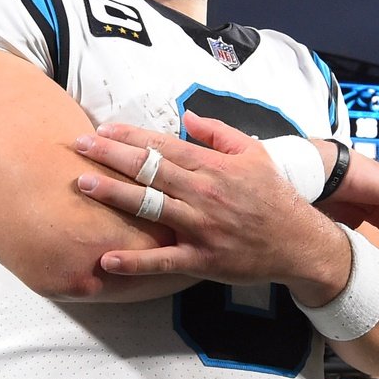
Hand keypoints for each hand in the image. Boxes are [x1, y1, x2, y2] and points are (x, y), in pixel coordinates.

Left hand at [73, 113, 349, 302]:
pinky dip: (135, 261)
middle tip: (79, 146)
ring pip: (151, 207)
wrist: (298, 242)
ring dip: (116, 195)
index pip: (164, 146)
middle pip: (150, 170)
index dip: (131, 136)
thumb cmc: (273, 196)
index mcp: (213, 167)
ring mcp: (201, 227)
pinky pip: (163, 261)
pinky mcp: (202, 259)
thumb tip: (187, 116)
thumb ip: (219, 133)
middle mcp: (203, 193)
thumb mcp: (253, 154)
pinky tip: (107, 259)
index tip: (103, 130)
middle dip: (112, 156)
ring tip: (86, 185)